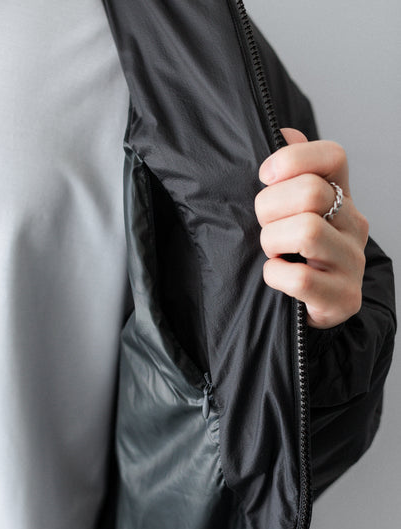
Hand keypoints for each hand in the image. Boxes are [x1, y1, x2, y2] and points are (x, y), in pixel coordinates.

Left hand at [255, 128, 368, 328]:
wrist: (315, 306)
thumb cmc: (295, 253)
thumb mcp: (290, 210)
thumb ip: (289, 173)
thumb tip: (282, 132)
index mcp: (339, 197)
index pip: (333, 156)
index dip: (293, 160)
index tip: (266, 177)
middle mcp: (352, 224)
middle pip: (311, 192)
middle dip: (270, 208)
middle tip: (265, 225)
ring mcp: (352, 262)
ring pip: (306, 231)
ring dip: (272, 242)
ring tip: (272, 252)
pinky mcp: (343, 297)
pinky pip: (299, 277)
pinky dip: (274, 275)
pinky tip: (275, 275)